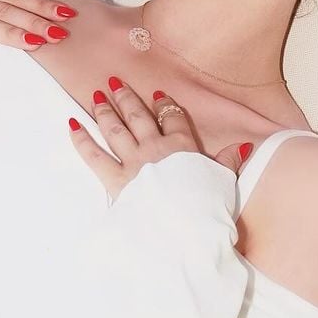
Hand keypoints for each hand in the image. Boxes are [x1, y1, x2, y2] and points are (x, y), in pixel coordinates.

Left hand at [68, 75, 254, 201]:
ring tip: (97, 95)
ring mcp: (134, 163)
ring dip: (105, 110)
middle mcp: (156, 148)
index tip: (158, 94)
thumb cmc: (208, 210)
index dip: (165, 104)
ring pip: (116, 129)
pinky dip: (81, 139)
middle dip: (127, 98)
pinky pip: (94, 155)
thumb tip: (244, 144)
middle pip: (139, 116)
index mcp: (183, 147)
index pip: (174, 118)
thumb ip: (229, 160)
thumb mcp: (224, 181)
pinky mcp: (116, 180)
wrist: (188, 234)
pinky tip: (73, 124)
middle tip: (116, 83)